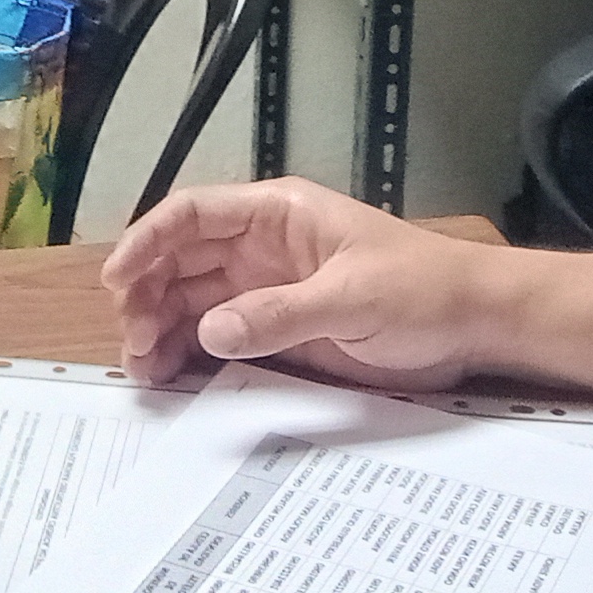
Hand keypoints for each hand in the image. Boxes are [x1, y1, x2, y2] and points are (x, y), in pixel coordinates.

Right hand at [102, 179, 507, 391]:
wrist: (474, 324)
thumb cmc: (422, 290)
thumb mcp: (353, 298)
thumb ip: (281, 313)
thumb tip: (211, 330)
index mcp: (278, 215)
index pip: (195, 215)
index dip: (148, 241)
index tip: (118, 279)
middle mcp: (262, 248)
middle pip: (182, 261)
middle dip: (149, 296)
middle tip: (136, 343)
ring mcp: (268, 290)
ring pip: (193, 301)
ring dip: (163, 329)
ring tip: (146, 370)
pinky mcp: (280, 331)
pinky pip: (221, 337)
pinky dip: (191, 354)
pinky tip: (173, 376)